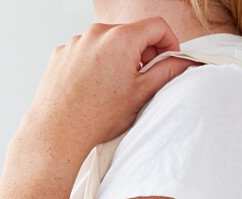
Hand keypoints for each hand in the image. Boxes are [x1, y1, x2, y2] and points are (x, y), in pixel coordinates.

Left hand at [19, 17, 196, 152]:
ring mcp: (77, 41)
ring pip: (108, 44)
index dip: (169, 42)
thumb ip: (166, 72)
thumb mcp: (141, 94)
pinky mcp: (63, 52)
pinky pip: (87, 52)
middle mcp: (98, 32)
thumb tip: (182, 62)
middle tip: (143, 81)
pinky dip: (96, 65)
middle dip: (142, 53)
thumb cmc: (98, 116)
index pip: (157, 26)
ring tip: (114, 90)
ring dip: (118, 60)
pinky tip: (94, 89)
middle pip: (131, 34)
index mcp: (122, 38)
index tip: (170, 60)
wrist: (59, 130)